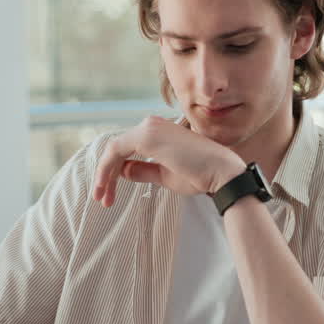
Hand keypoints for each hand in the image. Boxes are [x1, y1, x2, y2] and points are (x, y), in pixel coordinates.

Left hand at [92, 116, 245, 207]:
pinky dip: (106, 169)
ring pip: (114, 149)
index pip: (127, 149)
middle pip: (118, 148)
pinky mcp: (147, 136)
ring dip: (104, 174)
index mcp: (159, 132)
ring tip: (101, 198)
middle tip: (101, 198)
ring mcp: (149, 128)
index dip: (113, 171)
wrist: (222, 174)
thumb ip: (143, 170)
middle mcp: (152, 125)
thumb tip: (123, 170)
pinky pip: (116, 151)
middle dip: (105, 174)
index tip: (109, 194)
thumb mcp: (164, 175)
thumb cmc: (201, 176)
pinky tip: (105, 187)